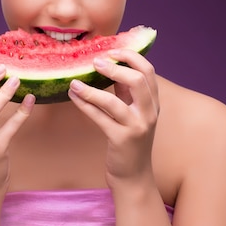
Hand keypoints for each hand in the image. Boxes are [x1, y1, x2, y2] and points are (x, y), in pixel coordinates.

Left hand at [68, 49, 159, 186]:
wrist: (133, 176)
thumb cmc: (130, 140)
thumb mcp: (133, 112)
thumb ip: (126, 91)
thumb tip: (110, 65)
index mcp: (153, 102)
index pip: (148, 71)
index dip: (131, 56)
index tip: (112, 50)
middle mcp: (148, 113)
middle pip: (138, 81)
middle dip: (115, 67)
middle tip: (95, 62)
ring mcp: (136, 127)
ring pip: (114, 102)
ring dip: (91, 89)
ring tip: (75, 82)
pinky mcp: (121, 140)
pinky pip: (99, 118)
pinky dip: (85, 104)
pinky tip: (73, 96)